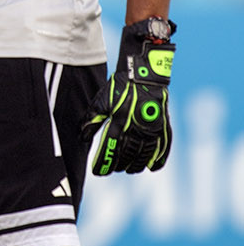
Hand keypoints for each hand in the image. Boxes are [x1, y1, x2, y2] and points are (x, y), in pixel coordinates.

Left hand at [82, 20, 175, 174]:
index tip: (98, 172)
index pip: (110, 150)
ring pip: (144, 155)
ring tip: (129, 169)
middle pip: (127, 156)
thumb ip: (92, 120)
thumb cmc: (119, 87)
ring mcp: (151, 129)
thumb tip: (82, 137)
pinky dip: (158, 160)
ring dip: (136, 165)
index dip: (104, 163)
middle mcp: (136, 129)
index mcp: (119, 123)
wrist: (144, 74)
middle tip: (114, 169)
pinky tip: (152, 168)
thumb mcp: (101, 101)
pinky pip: (163, 148)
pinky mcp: (163, 126)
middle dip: (119, 165)